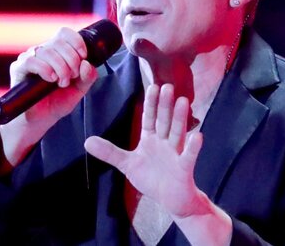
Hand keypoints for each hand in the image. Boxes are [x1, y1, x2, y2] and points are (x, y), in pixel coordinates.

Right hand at [0, 27, 98, 164]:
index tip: (83, 57)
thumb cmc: (57, 102)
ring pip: (47, 50)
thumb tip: (87, 64)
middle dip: (71, 59)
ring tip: (61, 82)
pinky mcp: (18, 68)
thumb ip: (87, 77)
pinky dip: (45, 69)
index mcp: (57, 52)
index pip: (65, 33)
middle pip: (58, 41)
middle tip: (72, 77)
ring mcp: (29, 58)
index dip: (76, 42)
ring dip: (60, 67)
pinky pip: (31, 61)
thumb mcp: (79, 90)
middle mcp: (42, 51)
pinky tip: (50, 79)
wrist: (40, 120)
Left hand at [84, 84, 205, 217]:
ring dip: (180, 118)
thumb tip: (87, 141)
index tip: (152, 86)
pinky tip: (197, 136)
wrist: (171, 200)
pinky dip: (193, 147)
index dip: (151, 103)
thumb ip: (110, 152)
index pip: (150, 118)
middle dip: (164, 105)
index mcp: (151, 139)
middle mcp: (164, 142)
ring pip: (177, 133)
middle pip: (164, 121)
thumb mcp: (128, 164)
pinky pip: (188, 156)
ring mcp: (175, 153)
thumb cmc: (152, 178)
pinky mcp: (184, 168)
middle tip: (167, 86)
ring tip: (182, 101)